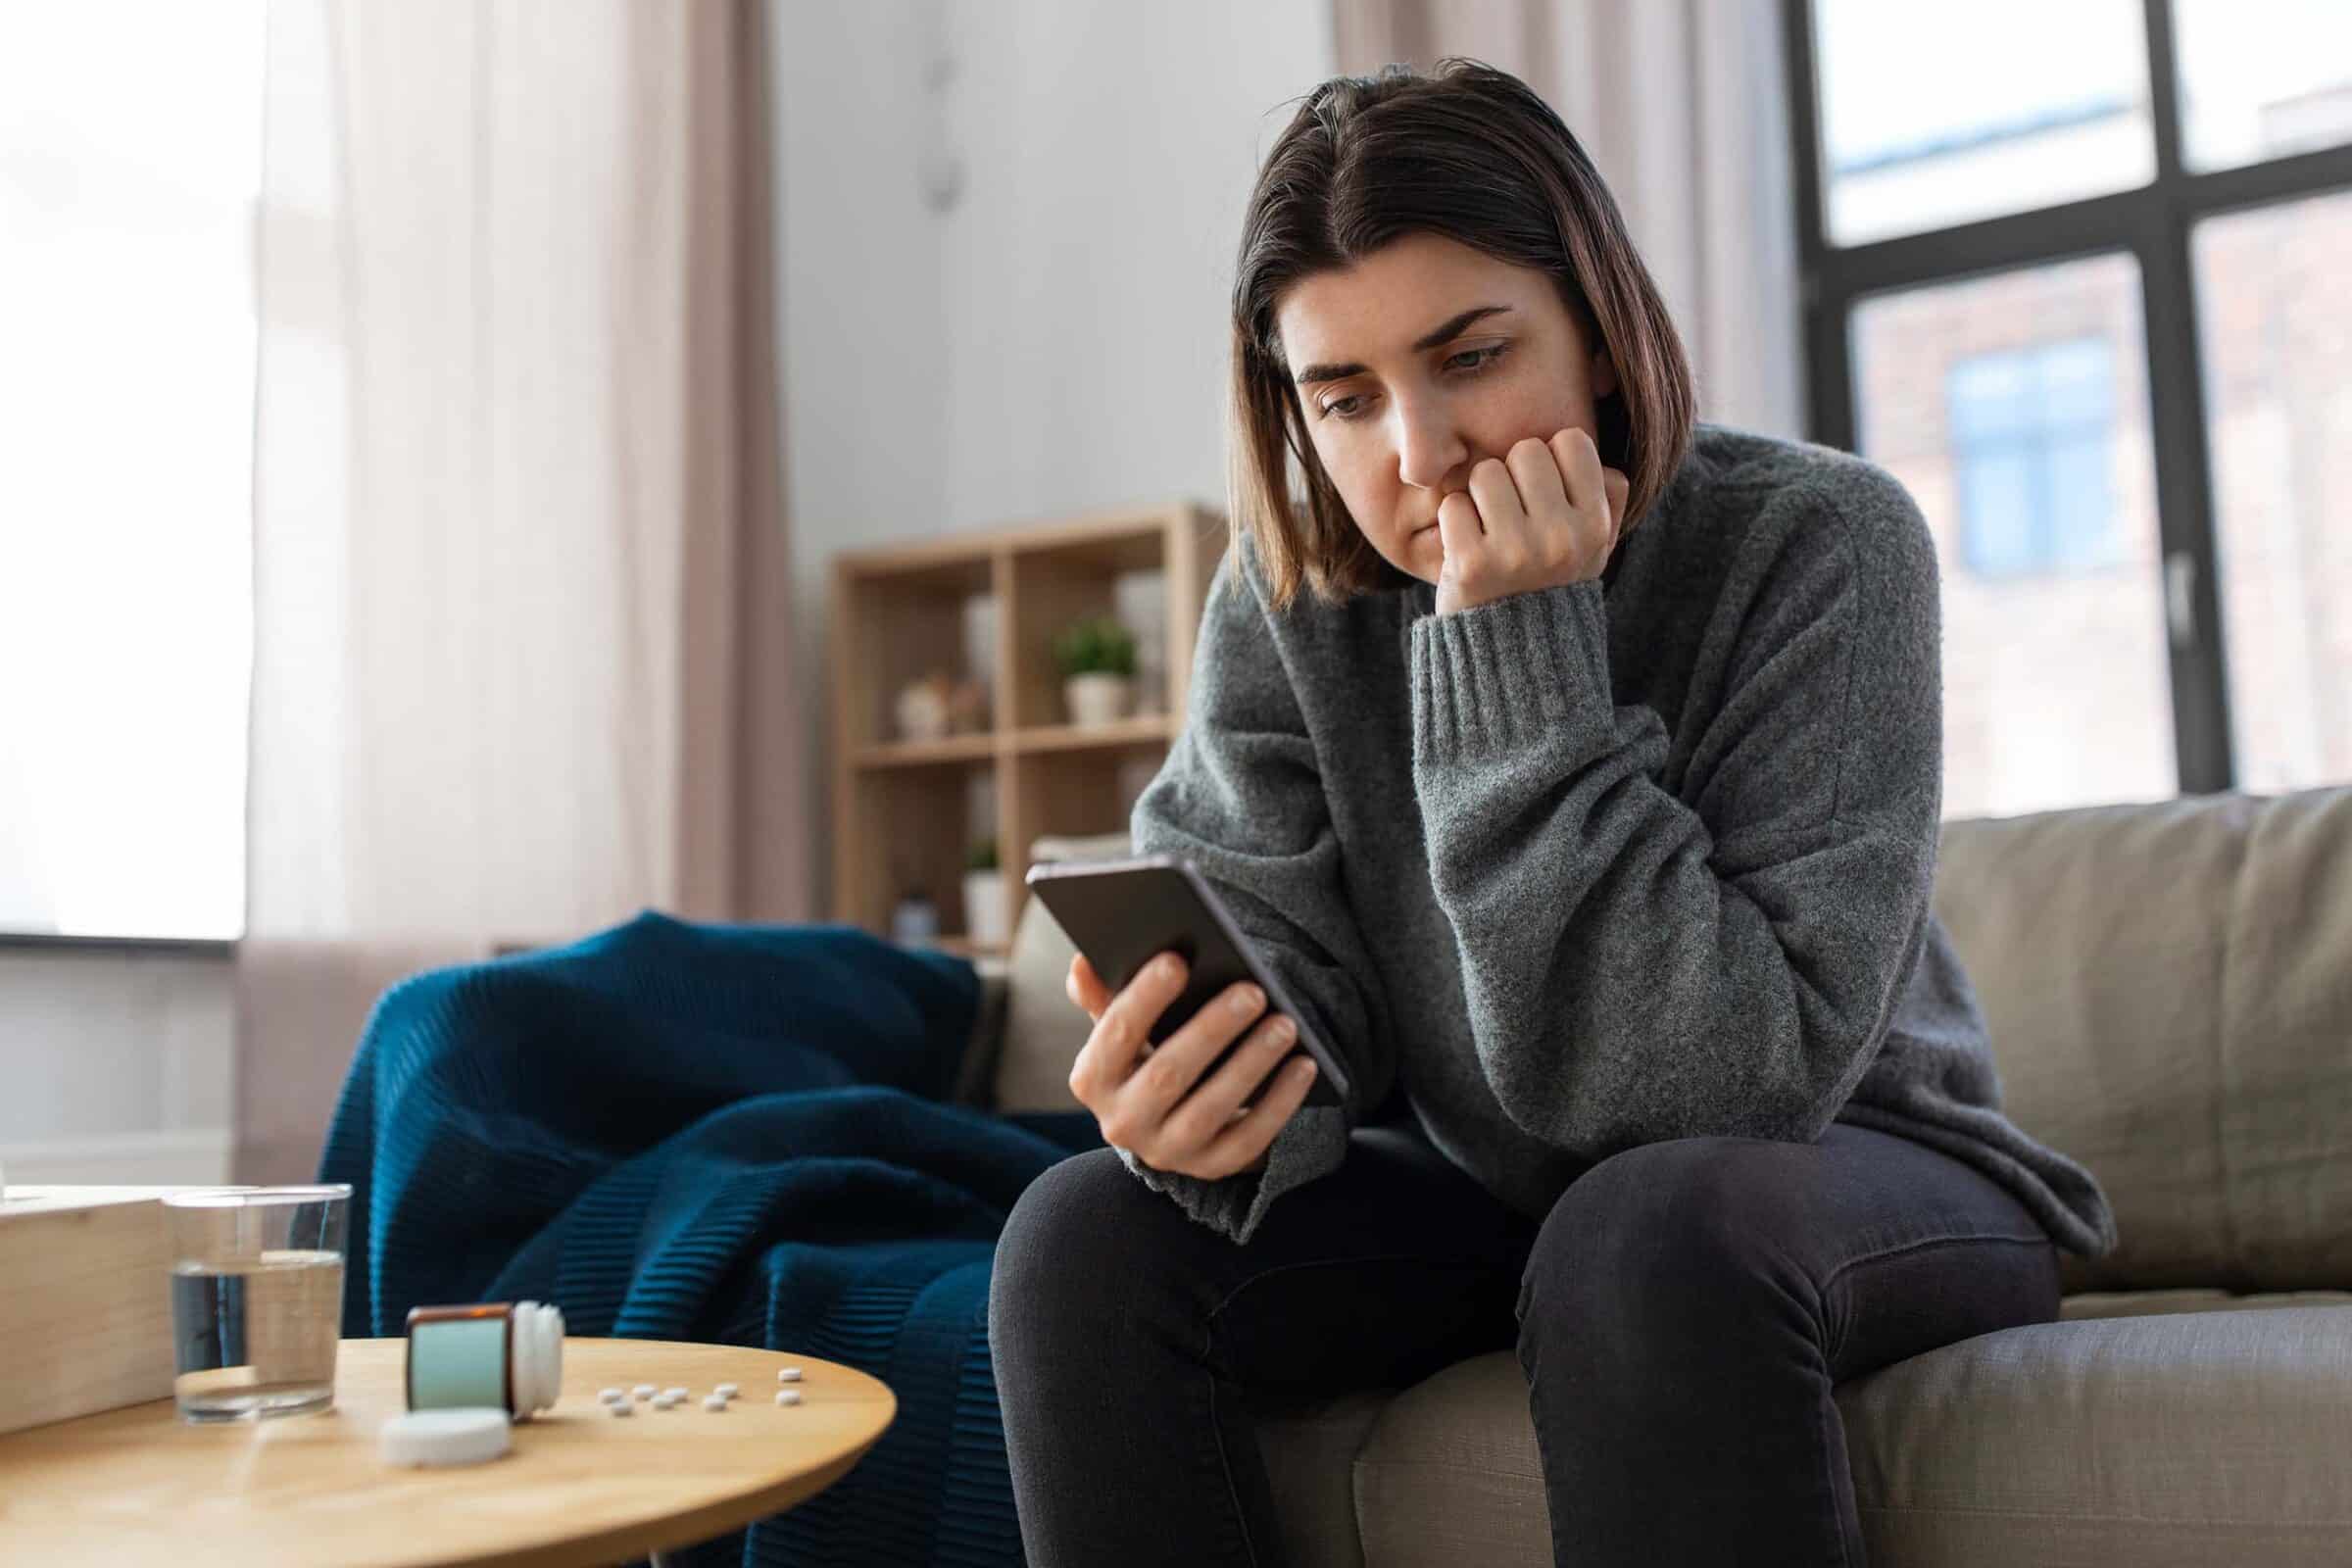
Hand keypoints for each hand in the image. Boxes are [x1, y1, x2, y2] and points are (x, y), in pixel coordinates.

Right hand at [1065, 950, 1318, 1178]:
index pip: (1114, 1034)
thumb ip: (1103, 996)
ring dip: (1251, 1063)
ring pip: (1211, 1108)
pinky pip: (1250, 1138)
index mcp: (1092, 1079)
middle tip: (1253, 991)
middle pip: (1168, 1074)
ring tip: (1285, 1024)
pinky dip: (1280, 1102)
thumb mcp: (1120, 1032)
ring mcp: (1168, 1151)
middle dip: (1212, 1029)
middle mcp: (1122, 1122)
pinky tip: (1303, 1065)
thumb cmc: (1145, 1058)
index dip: (1144, 998)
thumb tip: (1082, 963)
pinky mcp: (1211, 1167)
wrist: (1166, 1125)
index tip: (1177, 960)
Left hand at [1433, 425, 1630, 616]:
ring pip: (1485, 473)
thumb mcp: (1594, 550)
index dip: (1551, 459)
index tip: (1544, 492)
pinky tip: (1468, 548)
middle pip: (1525, 451)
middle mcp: (1561, 538)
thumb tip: (1606, 464)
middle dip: (1512, 475)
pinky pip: (1453, 504)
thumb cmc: (1550, 585)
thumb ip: (1609, 502)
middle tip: (1511, 514)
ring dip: (1480, 497)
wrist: (1511, 653)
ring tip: (1490, 532)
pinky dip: (1454, 522)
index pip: (1571, 441)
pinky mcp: (1471, 564)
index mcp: (1594, 526)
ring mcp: (1516, 551)